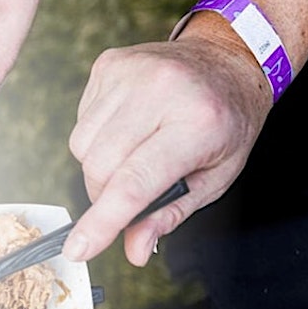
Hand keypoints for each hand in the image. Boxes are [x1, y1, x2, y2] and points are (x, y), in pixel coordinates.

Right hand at [63, 29, 271, 265]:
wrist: (229, 58)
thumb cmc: (226, 122)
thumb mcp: (215, 177)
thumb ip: (171, 214)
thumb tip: (135, 250)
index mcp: (199, 123)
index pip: (135, 182)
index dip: (103, 221)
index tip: (79, 249)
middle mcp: (162, 90)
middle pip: (99, 168)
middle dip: (105, 195)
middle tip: (130, 195)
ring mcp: (131, 72)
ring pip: (81, 146)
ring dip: (98, 165)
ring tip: (133, 153)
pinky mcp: (109, 64)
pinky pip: (81, 120)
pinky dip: (96, 137)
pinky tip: (126, 127)